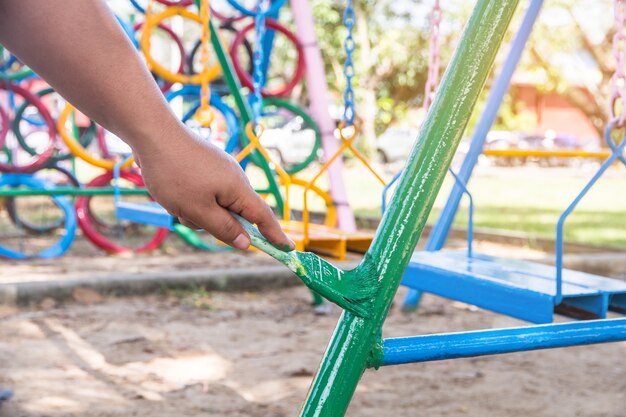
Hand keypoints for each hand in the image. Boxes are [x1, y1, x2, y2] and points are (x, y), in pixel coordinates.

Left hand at [134, 124, 294, 250]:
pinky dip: (191, 198)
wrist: (154, 134)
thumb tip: (247, 243)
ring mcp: (220, 169)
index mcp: (238, 188)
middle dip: (212, 221)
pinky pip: (205, 192)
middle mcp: (234, 177)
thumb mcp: (198, 211)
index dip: (275, 235)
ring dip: (196, 210)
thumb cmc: (175, 174)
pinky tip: (172, 189)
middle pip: (234, 213)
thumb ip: (224, 229)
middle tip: (186, 214)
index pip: (263, 217)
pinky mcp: (207, 164)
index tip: (289, 249)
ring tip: (174, 199)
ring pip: (215, 204)